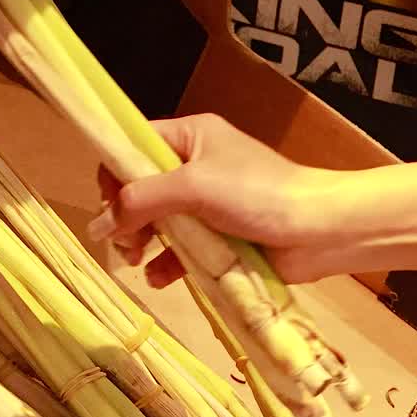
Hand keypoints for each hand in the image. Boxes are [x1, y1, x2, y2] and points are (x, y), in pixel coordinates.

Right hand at [90, 114, 351, 286]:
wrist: (319, 231)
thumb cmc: (259, 194)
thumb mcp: (193, 186)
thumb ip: (140, 200)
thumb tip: (97, 225)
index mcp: (190, 137)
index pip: (133, 145)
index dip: (114, 173)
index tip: (109, 205)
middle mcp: (194, 166)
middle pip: (138, 188)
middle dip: (125, 216)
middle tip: (125, 242)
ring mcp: (204, 204)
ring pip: (153, 222)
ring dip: (139, 243)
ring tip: (137, 262)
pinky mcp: (215, 238)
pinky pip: (176, 250)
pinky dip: (163, 264)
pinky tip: (159, 278)